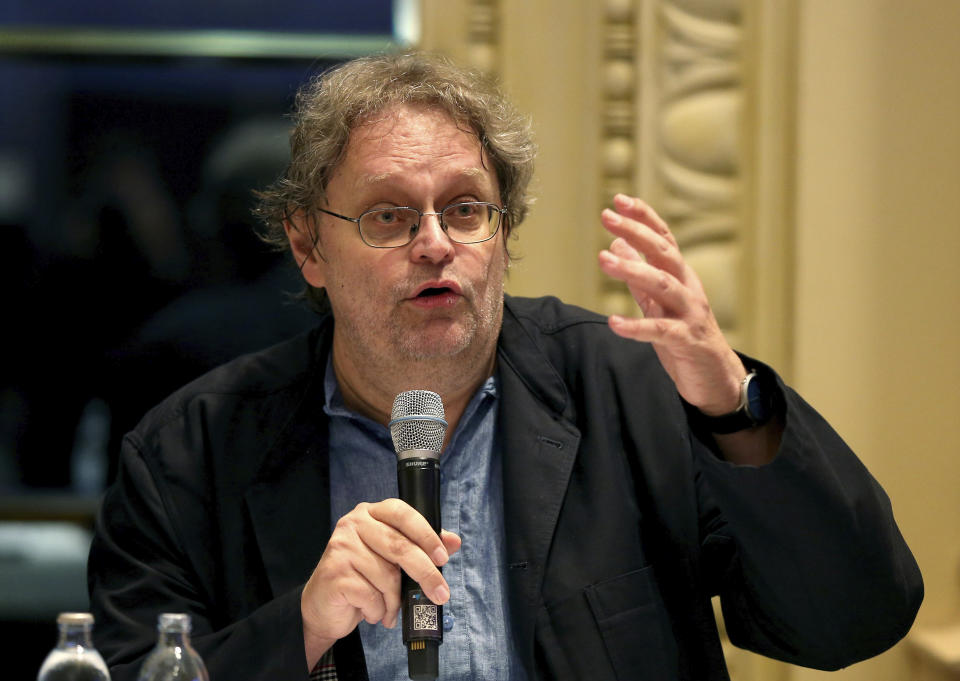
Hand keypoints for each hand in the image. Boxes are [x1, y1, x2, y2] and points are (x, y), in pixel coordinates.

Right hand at [300, 499, 460, 664]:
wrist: (322, 606)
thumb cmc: (361, 577)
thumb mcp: (392, 559)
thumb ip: (421, 547)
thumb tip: (454, 542)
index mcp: (370, 513)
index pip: (403, 513)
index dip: (426, 534)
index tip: (443, 557)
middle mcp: (353, 524)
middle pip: (399, 546)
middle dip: (425, 573)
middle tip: (441, 594)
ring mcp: (341, 547)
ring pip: (387, 576)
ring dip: (395, 600)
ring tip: (390, 608)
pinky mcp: (335, 573)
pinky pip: (372, 595)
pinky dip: (378, 610)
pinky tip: (371, 611)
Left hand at [597, 194, 745, 414]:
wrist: (716, 378)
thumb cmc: (685, 337)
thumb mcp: (658, 303)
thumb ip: (638, 275)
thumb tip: (617, 243)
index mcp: (681, 277)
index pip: (663, 239)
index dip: (643, 218)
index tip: (618, 201)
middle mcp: (688, 289)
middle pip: (664, 253)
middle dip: (637, 232)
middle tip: (608, 217)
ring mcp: (690, 314)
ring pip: (663, 285)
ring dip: (633, 270)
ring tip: (603, 259)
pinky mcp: (686, 341)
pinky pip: (660, 331)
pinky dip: (636, 326)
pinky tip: (613, 323)